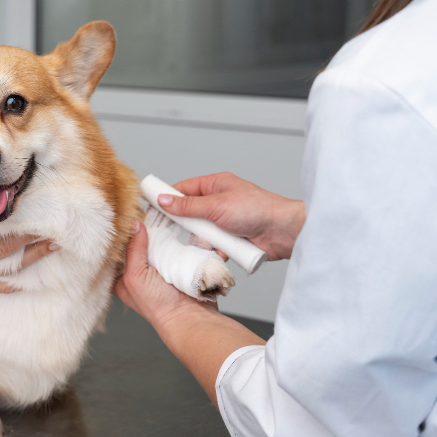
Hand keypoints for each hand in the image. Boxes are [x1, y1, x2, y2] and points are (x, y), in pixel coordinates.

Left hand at [114, 222, 215, 327]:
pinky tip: (185, 230)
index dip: (121, 236)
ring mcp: (164, 270)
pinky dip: (187, 241)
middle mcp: (143, 274)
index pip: (118, 253)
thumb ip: (133, 250)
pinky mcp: (182, 268)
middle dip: (147, 231)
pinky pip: (184, 249)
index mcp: (125, 278)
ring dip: (169, 234)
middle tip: (149, 213)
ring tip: (168, 219)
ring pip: (164, 245)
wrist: (191, 317)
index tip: (126, 217)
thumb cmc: (159, 306)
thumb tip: (135, 226)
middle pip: (143, 245)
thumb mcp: (135, 276)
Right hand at [159, 172, 304, 260]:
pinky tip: (217, 252)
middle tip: (175, 232)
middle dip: (186, 225)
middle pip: (190, 213)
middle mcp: (219, 201)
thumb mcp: (216, 206)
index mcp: (215, 185)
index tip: (153, 209)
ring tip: (205, 242)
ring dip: (202, 239)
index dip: (168, 198)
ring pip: (201, 232)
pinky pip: (213, 245)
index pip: (183, 189)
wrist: (283, 232)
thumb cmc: (256, 210)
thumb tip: (163, 200)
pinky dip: (214, 250)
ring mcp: (225, 220)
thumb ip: (187, 206)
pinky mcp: (231, 238)